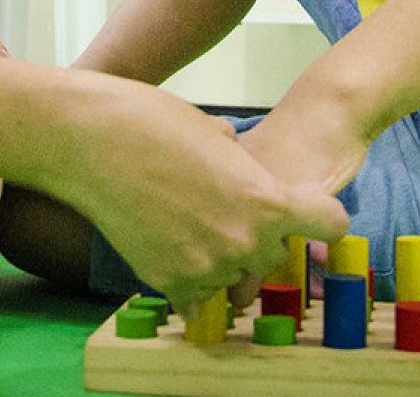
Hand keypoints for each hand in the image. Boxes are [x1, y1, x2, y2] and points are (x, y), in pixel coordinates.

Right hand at [57, 84, 347, 317]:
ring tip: (183, 224)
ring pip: (231, 276)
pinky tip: (168, 249)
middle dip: (255, 238)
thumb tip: (238, 171)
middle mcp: (244, 241)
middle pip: (273, 255)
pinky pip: (194, 297)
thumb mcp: (216, 132)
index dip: (320, 219)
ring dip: (217, 259)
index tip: (306, 218)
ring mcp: (206, 267)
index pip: (329, 225)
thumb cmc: (152, 122)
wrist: (90, 142)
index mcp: (266, 200)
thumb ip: (242, 165)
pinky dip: (185, 280)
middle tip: (220, 213)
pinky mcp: (169, 282)